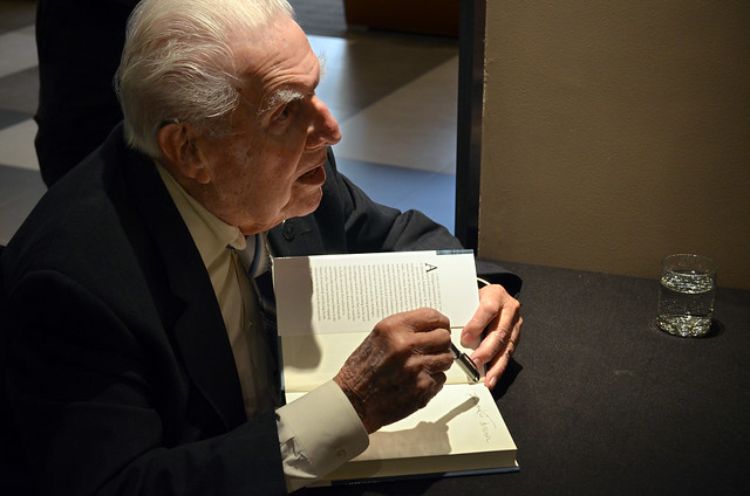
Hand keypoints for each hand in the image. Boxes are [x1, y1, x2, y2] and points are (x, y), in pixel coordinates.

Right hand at [334, 308, 453, 433]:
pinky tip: (415, 381)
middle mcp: (406, 346)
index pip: (433, 317)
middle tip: (431, 349)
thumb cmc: (362, 370)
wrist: (354, 400)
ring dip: (438, 363)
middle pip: (444, 338)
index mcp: (394, 329)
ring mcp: (416, 368)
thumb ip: (405, 329)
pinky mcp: (422, 388)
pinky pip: (441, 379)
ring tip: (421, 366)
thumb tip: (430, 326)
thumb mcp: (379, 337)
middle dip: (440, 344)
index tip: (440, 327)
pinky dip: (432, 381)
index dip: (440, 323)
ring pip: (447, 359)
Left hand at [461, 284, 522, 388]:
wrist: (493, 296)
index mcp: (496, 295)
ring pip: (506, 347)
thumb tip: (446, 332)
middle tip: (474, 363)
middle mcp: (509, 309)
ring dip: (495, 365)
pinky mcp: (516, 337)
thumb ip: (462, 312)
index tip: (465, 339)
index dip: (477, 325)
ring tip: (487, 379)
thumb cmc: (477, 298)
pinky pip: (508, 354)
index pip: (488, 309)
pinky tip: (492, 378)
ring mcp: (515, 324)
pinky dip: (498, 368)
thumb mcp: (469, 298)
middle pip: (499, 332)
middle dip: (486, 351)